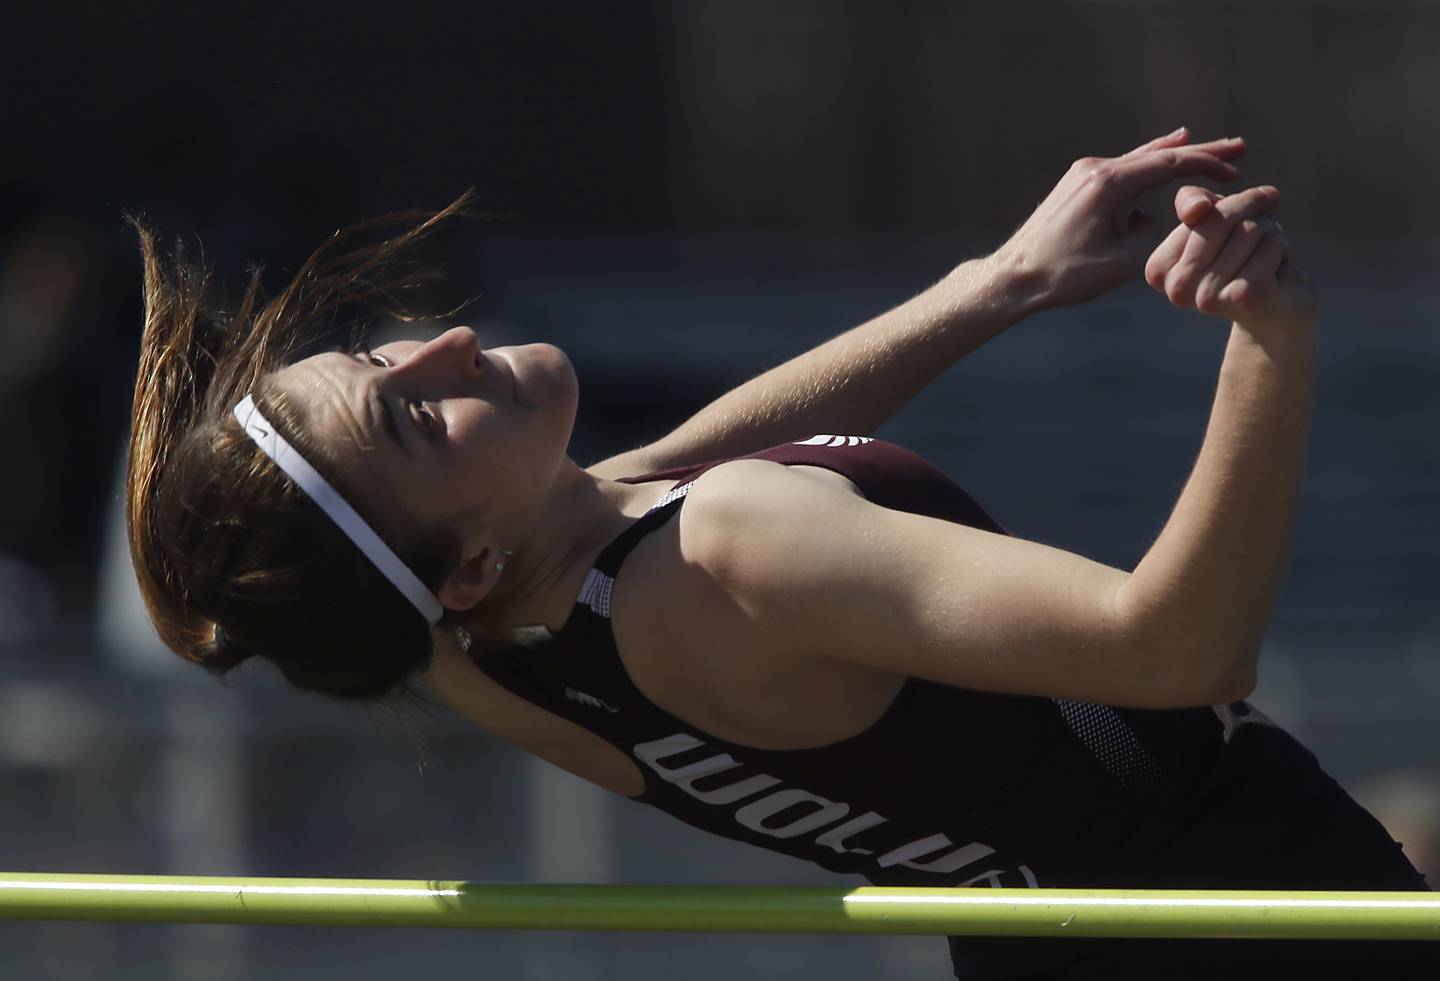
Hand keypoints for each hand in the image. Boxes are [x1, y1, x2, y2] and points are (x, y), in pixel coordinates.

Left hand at [990, 128, 1244, 309]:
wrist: (1014, 276)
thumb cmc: (1065, 275)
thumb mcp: (1121, 261)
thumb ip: (1148, 232)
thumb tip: (1148, 215)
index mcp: (1109, 184)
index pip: (1169, 164)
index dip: (1206, 164)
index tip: (1235, 167)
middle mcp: (1094, 170)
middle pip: (1157, 155)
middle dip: (1198, 152)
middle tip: (1237, 147)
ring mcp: (1082, 174)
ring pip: (1138, 160)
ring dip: (1172, 156)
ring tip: (1202, 145)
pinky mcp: (1074, 185)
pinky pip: (1120, 170)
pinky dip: (1145, 166)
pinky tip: (1159, 158)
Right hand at [1145, 185, 1316, 330]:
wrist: (1275, 309)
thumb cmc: (1241, 258)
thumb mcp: (1212, 222)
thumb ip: (1191, 202)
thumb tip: (1198, 207)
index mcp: (1158, 270)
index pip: (1197, 211)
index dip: (1232, 205)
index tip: (1242, 221)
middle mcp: (1176, 288)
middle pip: (1222, 217)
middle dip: (1253, 213)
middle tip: (1262, 232)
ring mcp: (1207, 297)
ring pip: (1250, 228)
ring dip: (1270, 233)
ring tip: (1265, 256)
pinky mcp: (1243, 297)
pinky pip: (1271, 244)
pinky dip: (1282, 248)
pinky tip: (1277, 270)